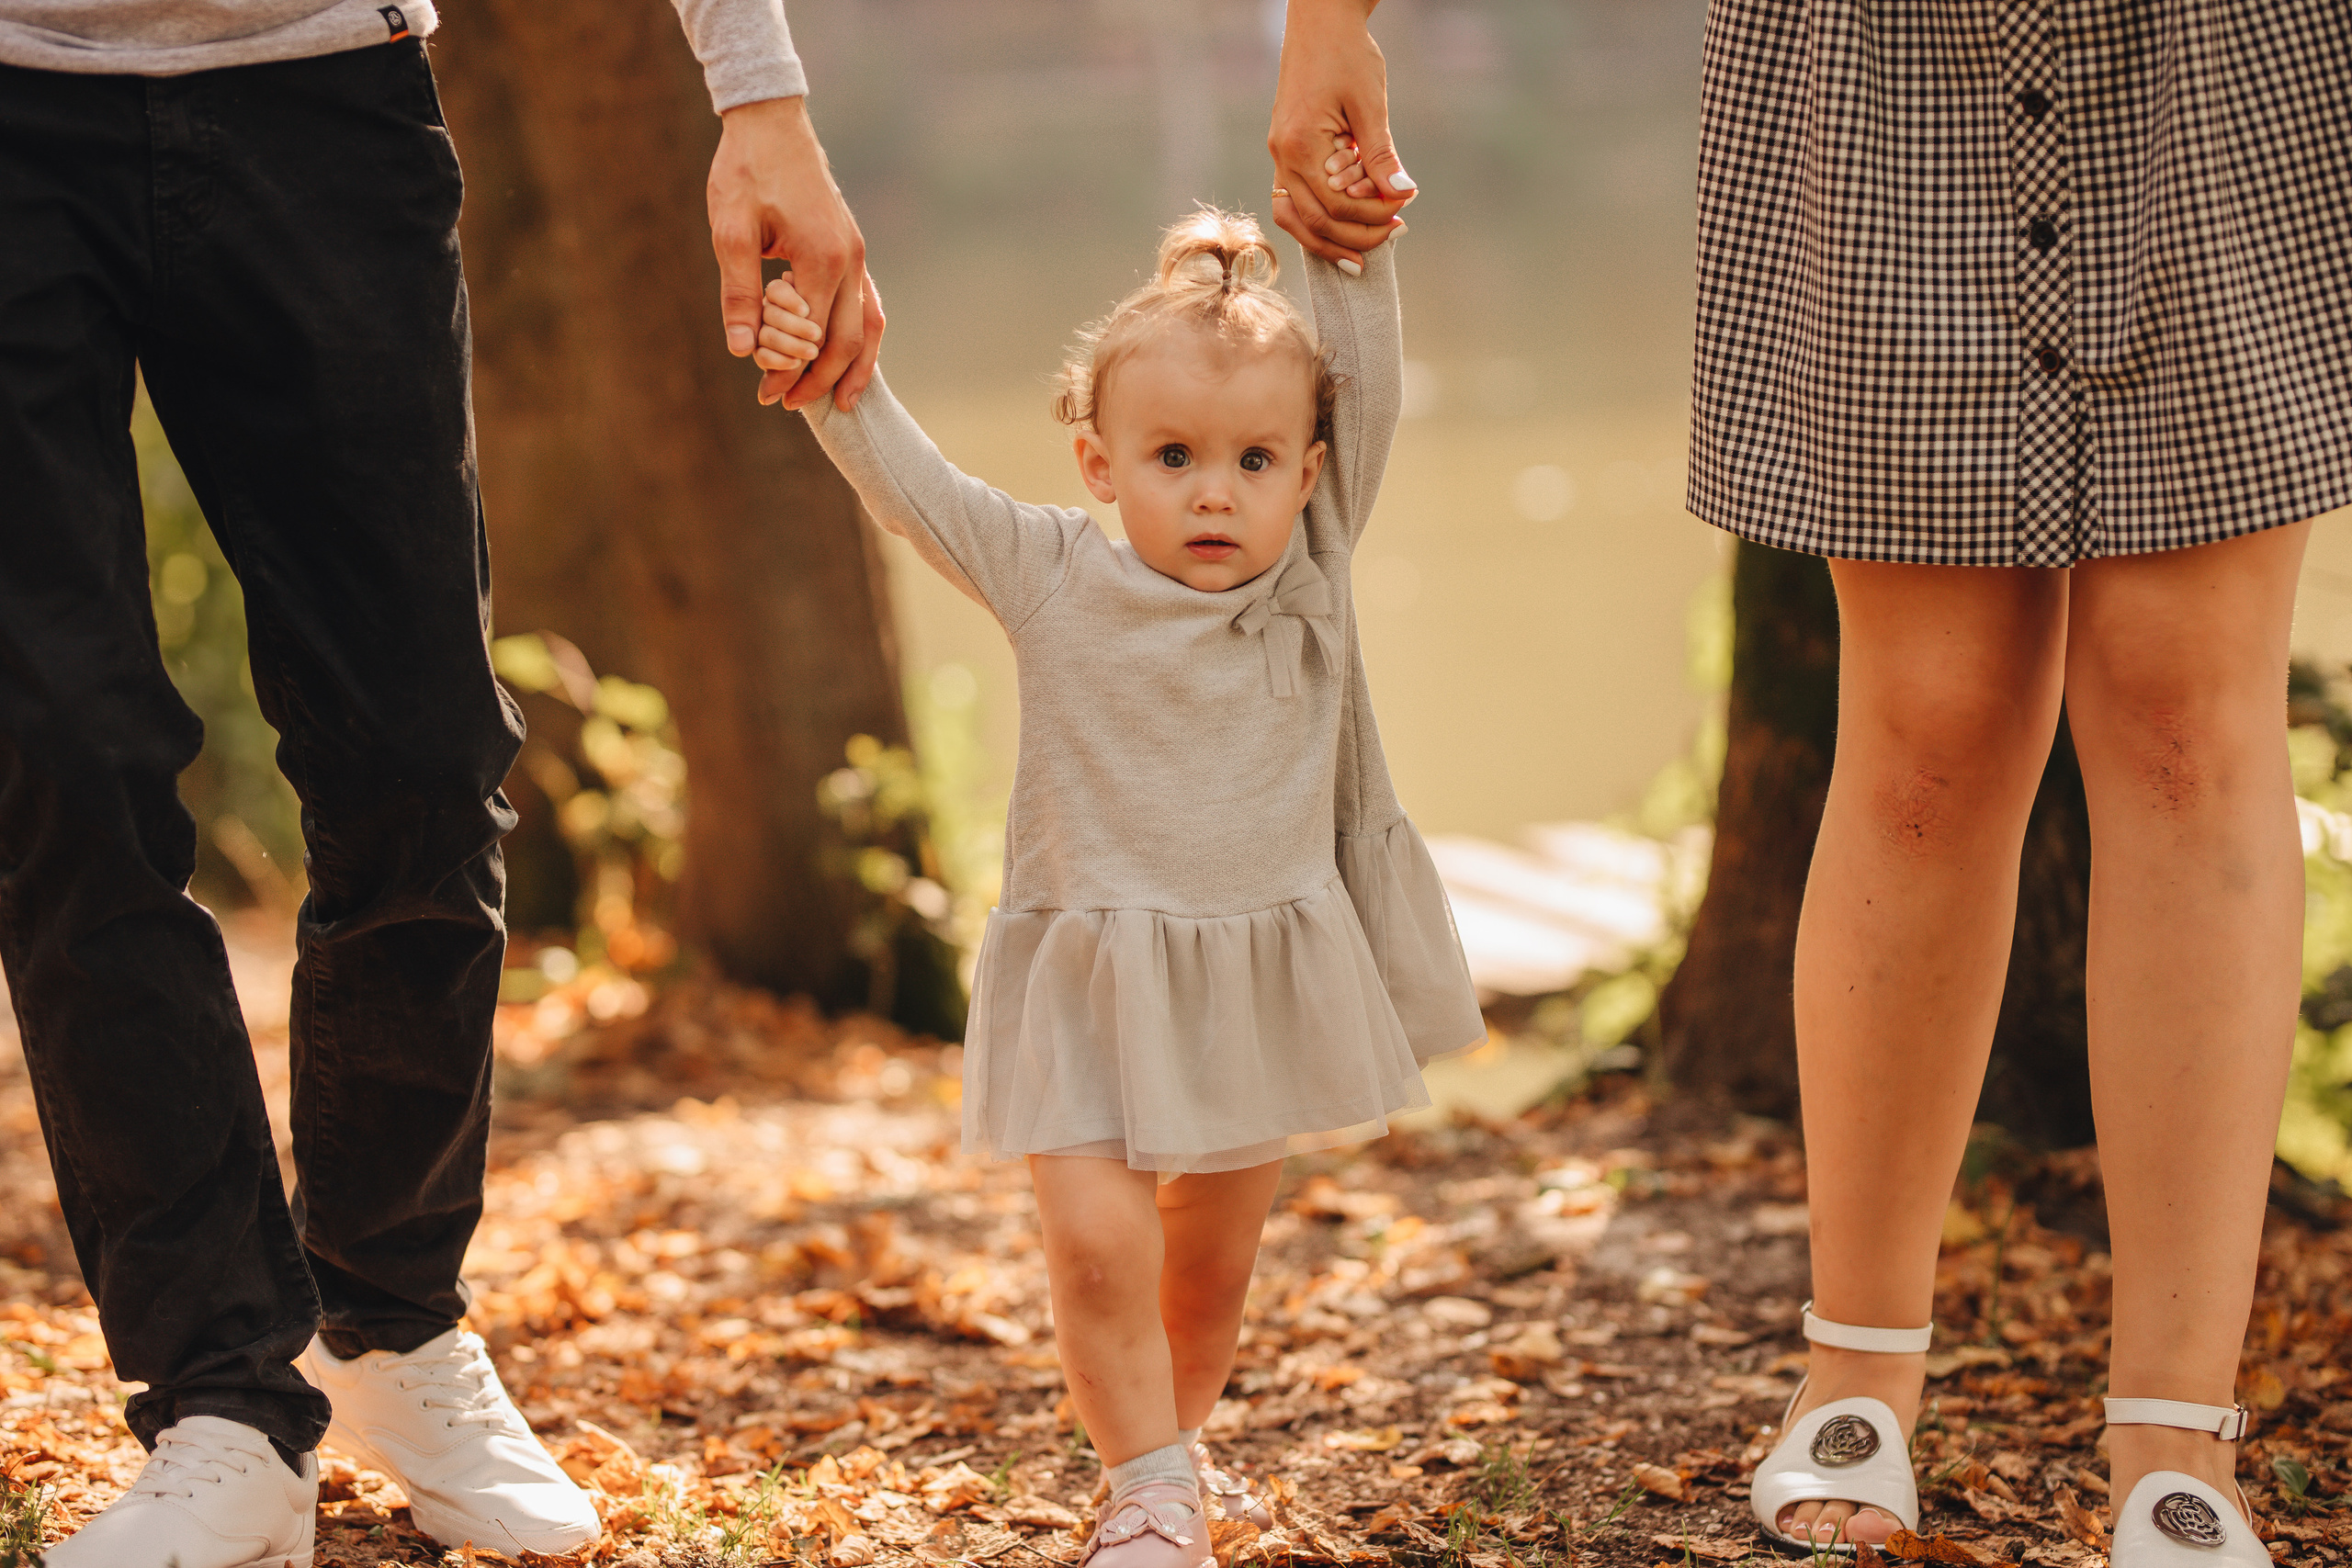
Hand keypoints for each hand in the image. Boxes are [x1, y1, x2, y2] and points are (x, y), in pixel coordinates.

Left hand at [707, 95, 882, 410]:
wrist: (772, 121)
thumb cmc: (746, 170)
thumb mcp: (730, 229)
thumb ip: (738, 291)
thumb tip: (741, 349)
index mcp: (821, 258)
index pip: (811, 335)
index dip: (789, 370)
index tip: (765, 394)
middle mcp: (850, 260)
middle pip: (847, 340)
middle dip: (820, 379)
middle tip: (789, 406)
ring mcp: (857, 254)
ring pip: (868, 326)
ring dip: (854, 367)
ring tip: (840, 402)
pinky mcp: (853, 248)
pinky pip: (868, 304)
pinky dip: (862, 337)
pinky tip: (849, 357)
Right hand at [1267, 0, 1410, 269]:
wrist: (1319, 22)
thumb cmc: (1346, 55)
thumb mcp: (1370, 103)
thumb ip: (1380, 153)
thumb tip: (1401, 193)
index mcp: (1299, 146)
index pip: (1337, 204)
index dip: (1372, 216)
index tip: (1404, 212)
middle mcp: (1281, 157)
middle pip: (1313, 221)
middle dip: (1355, 236)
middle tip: (1394, 236)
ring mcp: (1279, 157)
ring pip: (1295, 220)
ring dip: (1328, 241)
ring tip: (1362, 254)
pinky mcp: (1285, 154)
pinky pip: (1293, 202)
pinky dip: (1316, 222)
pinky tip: (1342, 229)